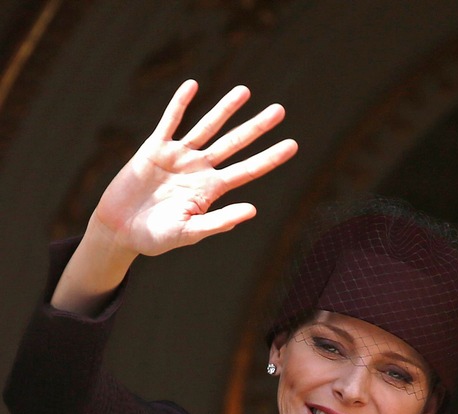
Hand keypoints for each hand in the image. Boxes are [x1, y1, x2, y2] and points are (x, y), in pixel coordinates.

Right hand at [53, 79, 296, 313]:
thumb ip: (218, 221)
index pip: (248, 170)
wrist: (119, 230)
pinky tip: (193, 86)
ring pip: (207, 127)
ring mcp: (178, 157)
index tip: (293, 145)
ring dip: (225, 109)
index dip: (270, 158)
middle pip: (234, 143)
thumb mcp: (189, 232)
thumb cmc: (155, 237)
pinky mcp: (153, 149)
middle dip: (256, 127)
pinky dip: (180, 104)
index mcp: (212, 190)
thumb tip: (252, 210)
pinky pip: (169, 122)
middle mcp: (200, 169)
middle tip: (280, 110)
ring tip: (245, 91)